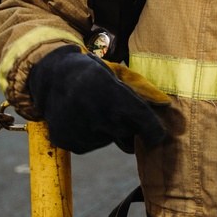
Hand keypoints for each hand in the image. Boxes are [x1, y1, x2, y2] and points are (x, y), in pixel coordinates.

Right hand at [27, 45, 167, 153]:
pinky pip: (92, 143)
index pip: (142, 121)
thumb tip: (166, 105)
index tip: (157, 135)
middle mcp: (95, 115)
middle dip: (128, 123)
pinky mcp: (68, 141)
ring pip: (110, 138)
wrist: (50, 77)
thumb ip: (142, 90)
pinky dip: (92, 134)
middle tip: (115, 107)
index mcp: (111, 94)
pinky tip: (82, 118)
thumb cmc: (92, 72)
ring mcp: (79, 130)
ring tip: (94, 109)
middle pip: (127, 131)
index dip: (153, 130)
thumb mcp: (118, 73)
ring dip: (109, 129)